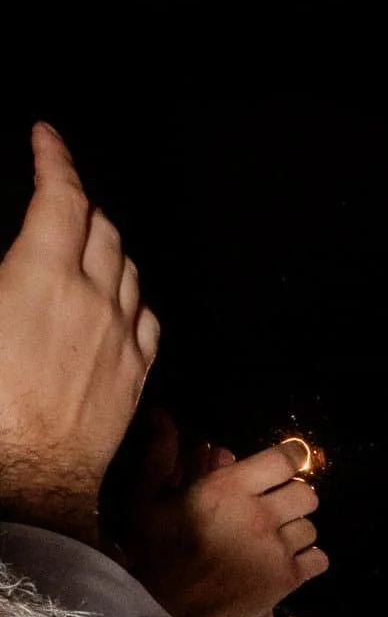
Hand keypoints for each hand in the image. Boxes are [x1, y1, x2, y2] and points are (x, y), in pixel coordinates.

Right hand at [0, 122, 160, 525]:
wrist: (29, 479)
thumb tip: (9, 274)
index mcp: (42, 275)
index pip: (61, 195)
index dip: (55, 158)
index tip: (46, 138)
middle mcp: (92, 298)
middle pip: (99, 226)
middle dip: (78, 200)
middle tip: (57, 192)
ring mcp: (120, 336)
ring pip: (127, 268)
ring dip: (105, 244)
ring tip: (83, 240)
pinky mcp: (135, 372)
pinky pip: (145, 315)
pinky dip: (130, 293)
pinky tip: (118, 298)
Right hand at [119, 439, 325, 616]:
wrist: (168, 610)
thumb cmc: (155, 552)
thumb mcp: (145, 499)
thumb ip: (158, 456)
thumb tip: (163, 417)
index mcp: (230, 488)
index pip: (285, 459)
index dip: (291, 458)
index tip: (285, 464)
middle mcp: (261, 514)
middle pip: (307, 493)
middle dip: (294, 497)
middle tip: (277, 507)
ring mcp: (278, 549)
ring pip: (312, 527)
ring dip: (298, 530)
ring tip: (276, 539)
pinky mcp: (288, 580)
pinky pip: (320, 559)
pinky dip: (309, 560)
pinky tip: (288, 562)